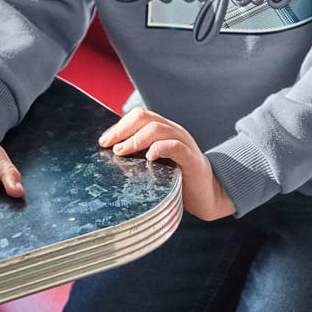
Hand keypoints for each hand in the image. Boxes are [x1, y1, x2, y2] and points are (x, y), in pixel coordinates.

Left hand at [98, 109, 235, 220]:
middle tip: (108, 145)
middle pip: (145, 117)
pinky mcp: (191, 158)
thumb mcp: (156, 165)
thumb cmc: (179, 180)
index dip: (119, 126)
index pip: (139, 117)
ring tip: (121, 152)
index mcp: (164, 131)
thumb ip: (140, 157)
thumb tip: (112, 157)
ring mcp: (184, 142)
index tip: (103, 141)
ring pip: (157, 129)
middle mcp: (173, 131)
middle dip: (122, 129)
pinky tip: (149, 157)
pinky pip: (175, 146)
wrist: (208, 194)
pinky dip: (160, 148)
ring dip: (135, 139)